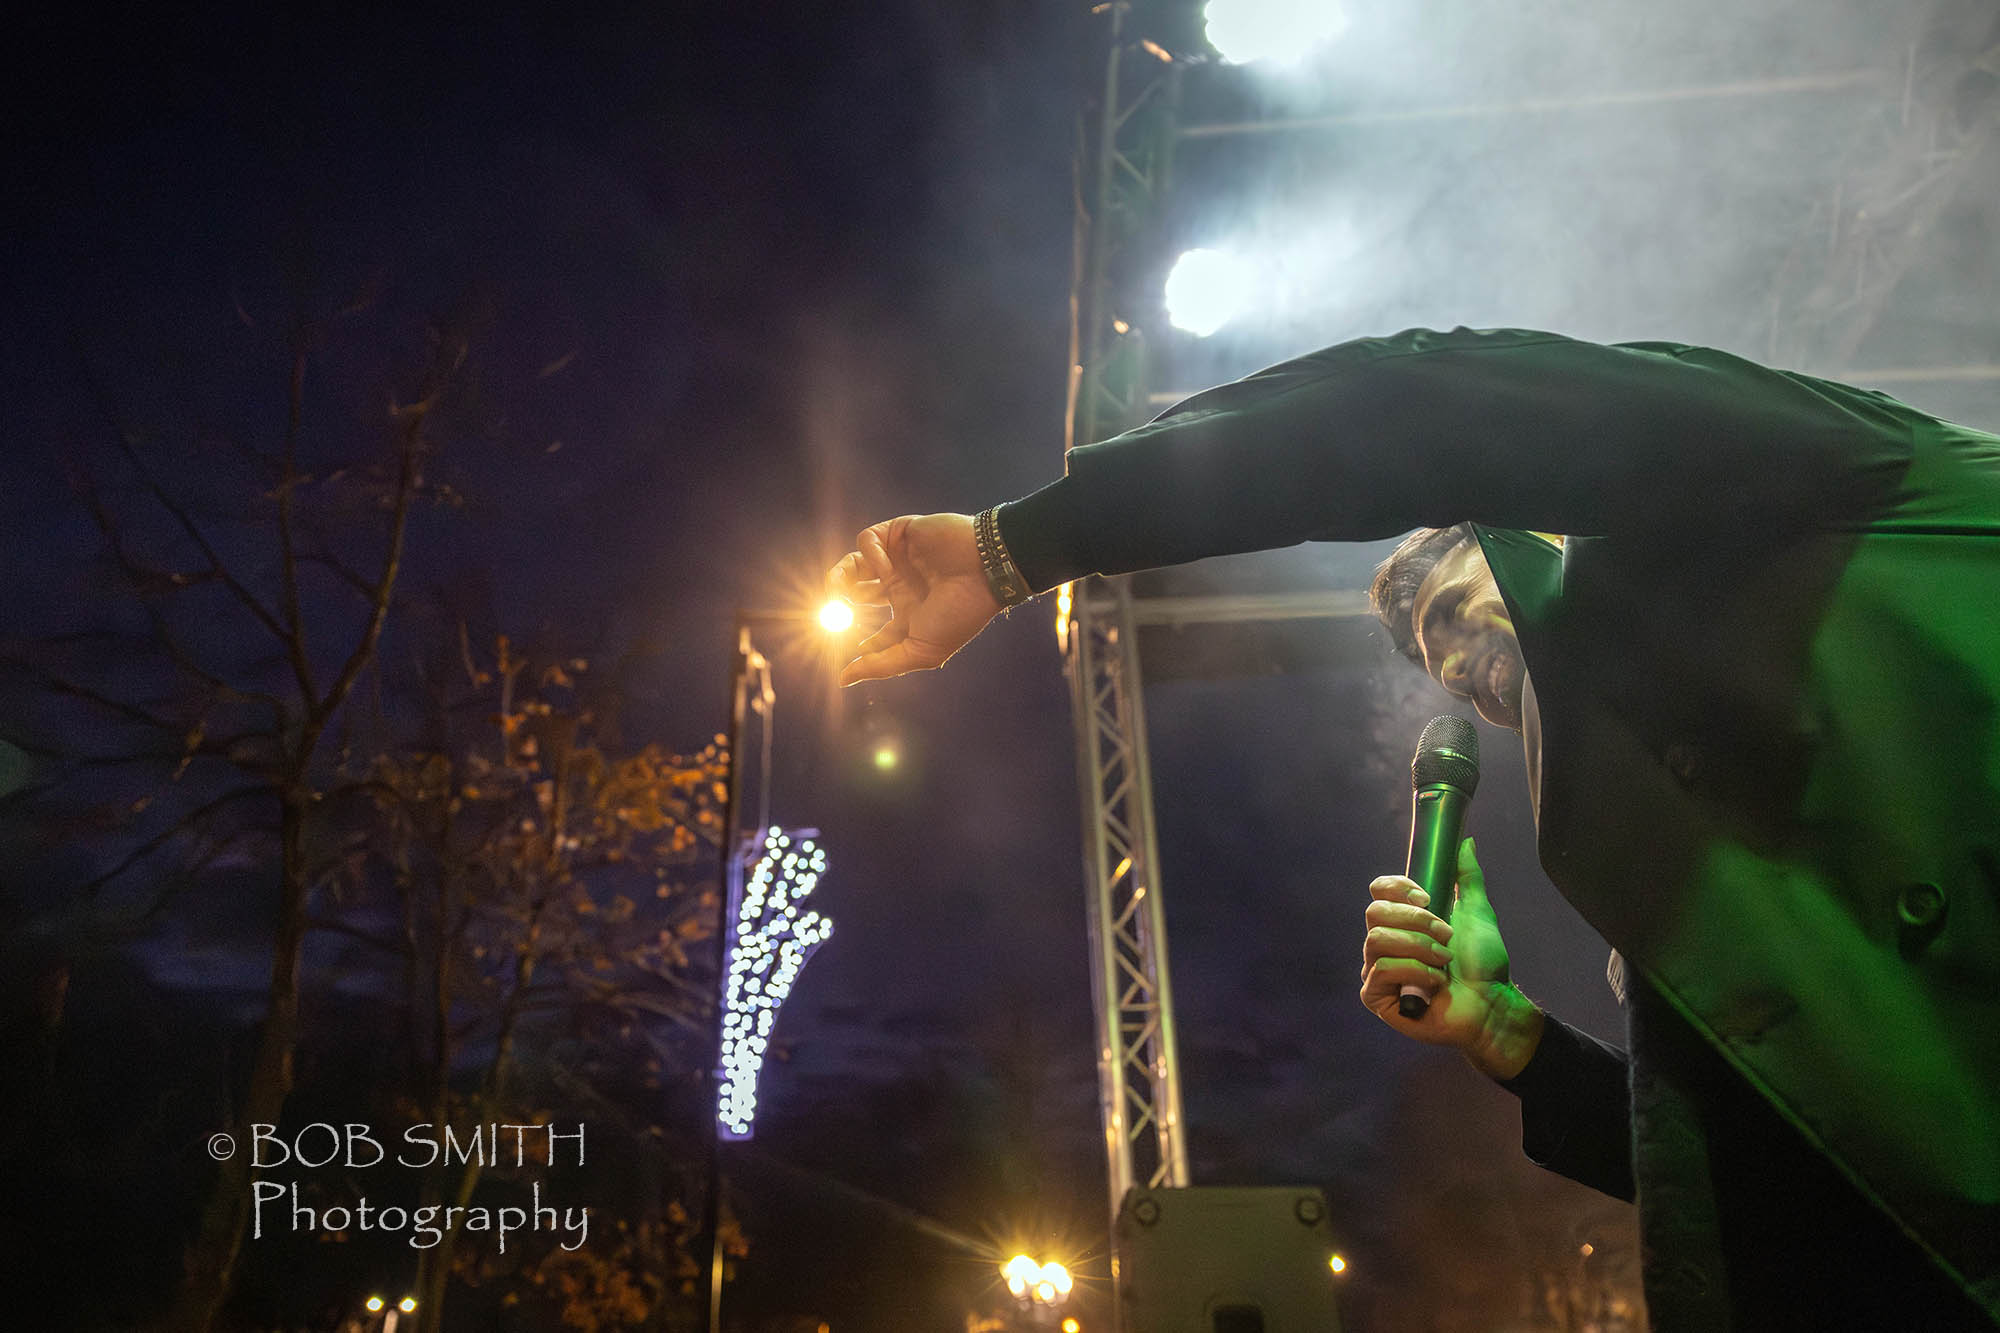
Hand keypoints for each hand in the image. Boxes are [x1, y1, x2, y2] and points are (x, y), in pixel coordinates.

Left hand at [827, 513, 1003, 686]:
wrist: (984, 571)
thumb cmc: (958, 614)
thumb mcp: (919, 650)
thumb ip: (880, 665)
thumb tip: (843, 680)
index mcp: (909, 613)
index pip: (871, 630)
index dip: (854, 640)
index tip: (851, 648)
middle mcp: (901, 586)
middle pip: (854, 593)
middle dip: (839, 602)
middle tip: (836, 610)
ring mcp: (899, 559)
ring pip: (853, 564)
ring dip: (839, 575)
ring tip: (837, 589)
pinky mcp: (899, 532)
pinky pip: (868, 540)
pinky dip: (870, 554)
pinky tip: (886, 568)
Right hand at [1359, 837, 1542, 1078]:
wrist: (1491, 1005)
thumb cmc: (1484, 964)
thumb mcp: (1477, 913)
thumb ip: (1468, 878)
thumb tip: (1466, 842)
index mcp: (1404, 920)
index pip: (1379, 890)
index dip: (1398, 888)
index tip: (1428, 898)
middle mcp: (1385, 942)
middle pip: (1375, 912)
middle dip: (1415, 922)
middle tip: (1446, 936)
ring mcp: (1377, 969)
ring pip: (1376, 940)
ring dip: (1418, 948)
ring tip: (1444, 961)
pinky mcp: (1376, 996)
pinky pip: (1380, 970)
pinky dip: (1412, 971)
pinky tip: (1434, 982)